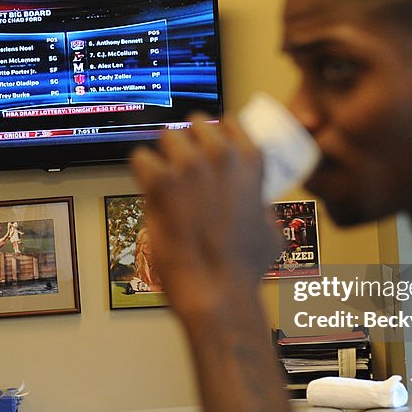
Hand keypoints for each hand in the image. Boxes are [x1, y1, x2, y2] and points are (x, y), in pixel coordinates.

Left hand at [130, 117, 281, 327]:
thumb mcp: (271, 233)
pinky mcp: (160, 181)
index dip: (214, 136)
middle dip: (187, 143)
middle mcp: (220, 155)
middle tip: (182, 169)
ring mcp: (189, 165)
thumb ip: (263, 212)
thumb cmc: (243, 267)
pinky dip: (141, 173)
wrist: (217, 289)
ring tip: (165, 181)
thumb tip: (261, 214)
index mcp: (250, 161)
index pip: (228, 122)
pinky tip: (148, 191)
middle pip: (194, 125)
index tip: (206, 147)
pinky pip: (140, 158)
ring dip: (164, 156)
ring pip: (166, 137)